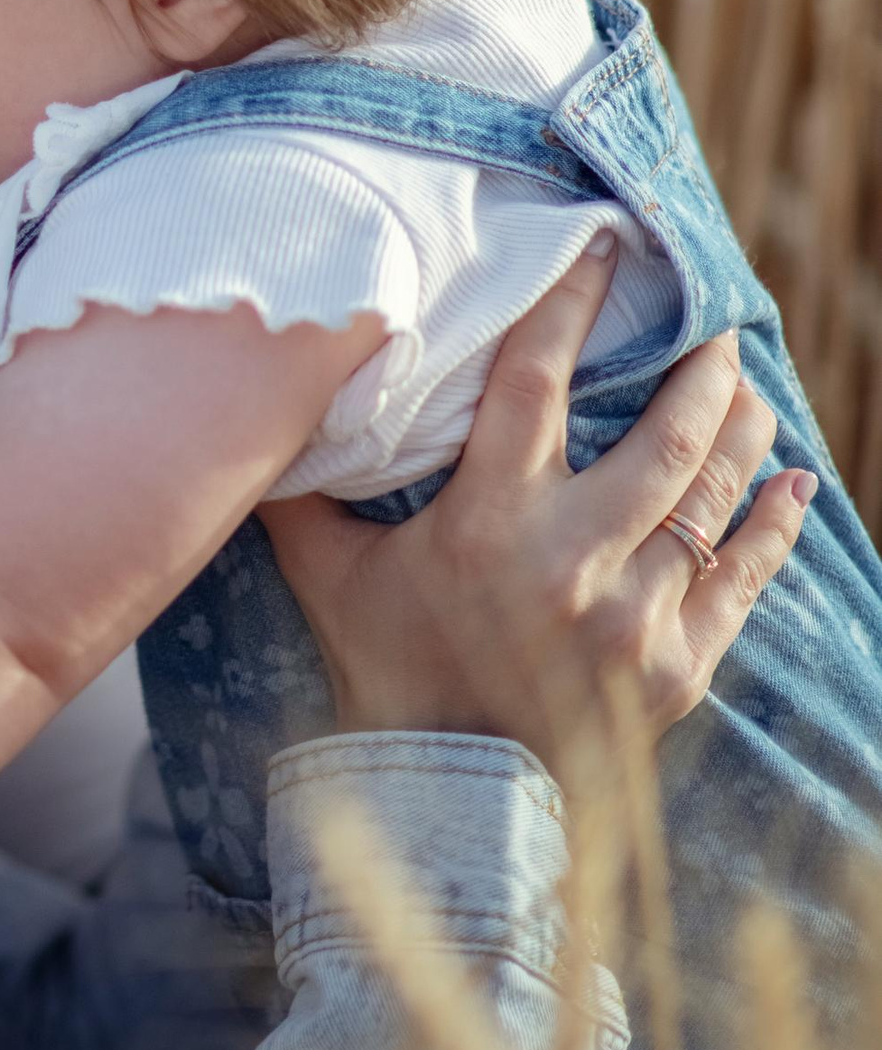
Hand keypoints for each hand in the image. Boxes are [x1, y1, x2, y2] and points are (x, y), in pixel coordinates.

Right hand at [264, 249, 808, 772]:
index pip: (535, 381)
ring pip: (711, 501)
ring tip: (747, 388)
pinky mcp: (678, 668)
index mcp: (489, 524)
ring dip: (740, 435)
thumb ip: (303, 491)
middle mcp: (573, 562)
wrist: (448, 799)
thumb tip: (256, 408)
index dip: (570, 304)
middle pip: (664, 440)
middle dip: (699, 373)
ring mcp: (636, 619)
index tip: (603, 250)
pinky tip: (792, 486)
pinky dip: (773, 529)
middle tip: (713, 328)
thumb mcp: (330, 576)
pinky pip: (744, 582)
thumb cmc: (386, 673)